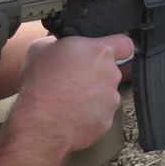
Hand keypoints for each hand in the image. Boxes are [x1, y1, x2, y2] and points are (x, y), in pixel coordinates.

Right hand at [11, 33, 132, 150]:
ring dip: (91, 95)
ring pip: (105, 93)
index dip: (117, 47)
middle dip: (94, 73)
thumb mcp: (41, 47)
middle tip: (72, 78)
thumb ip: (63, 43)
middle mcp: (111, 75)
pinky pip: (99, 113)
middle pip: (110, 71)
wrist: (39, 123)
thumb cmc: (39, 84)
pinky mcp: (106, 121)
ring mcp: (111, 100)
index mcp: (99, 52)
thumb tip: (65, 45)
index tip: (106, 51)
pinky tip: (69, 114)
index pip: (125, 43)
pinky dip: (88, 113)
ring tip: (67, 99)